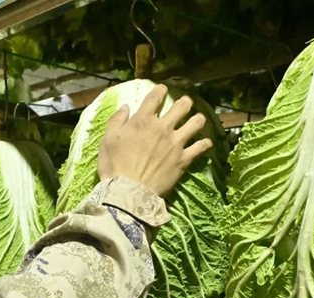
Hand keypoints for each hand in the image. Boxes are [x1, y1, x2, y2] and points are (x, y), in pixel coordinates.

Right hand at [97, 84, 212, 197]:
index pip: (155, 96)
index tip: (162, 89)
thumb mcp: (107, 140)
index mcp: (143, 120)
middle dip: (185, 101)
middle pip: (182, 105)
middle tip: (184, 103)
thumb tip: (125, 107)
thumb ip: (116, 120)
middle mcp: (163, 128)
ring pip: (196, 122)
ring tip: (197, 119)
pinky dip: (205, 144)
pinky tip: (205, 143)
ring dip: (198, 118)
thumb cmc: (114, 166)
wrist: (128, 191)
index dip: (160, 90)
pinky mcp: (184, 159)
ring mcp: (176, 143)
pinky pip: (201, 147)